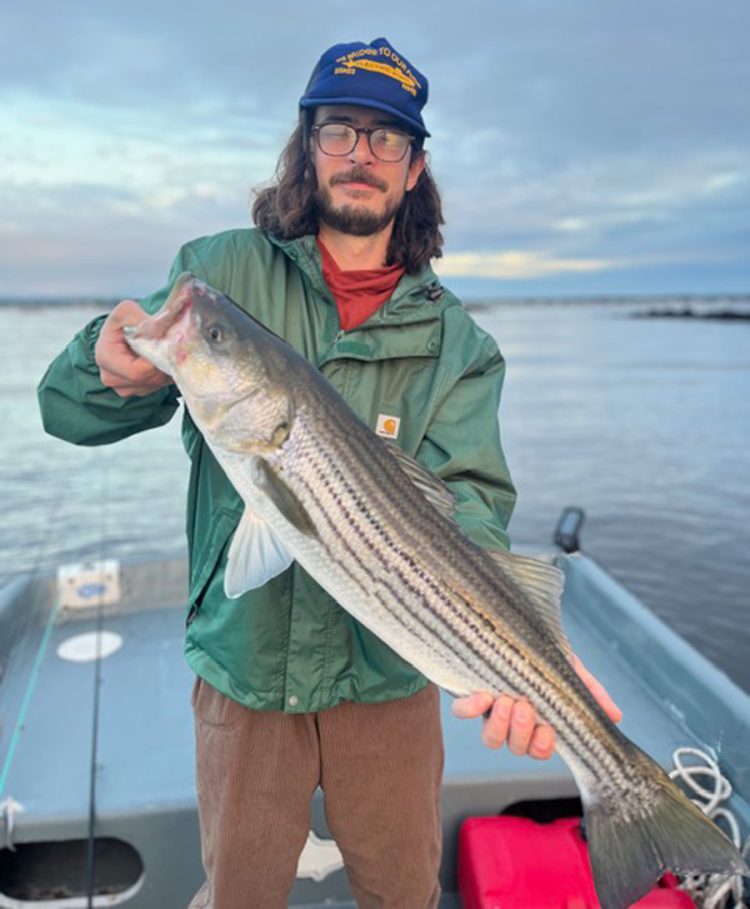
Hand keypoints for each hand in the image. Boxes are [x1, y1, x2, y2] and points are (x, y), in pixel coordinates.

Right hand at [95, 300, 171, 396]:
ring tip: (164, 352)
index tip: (167, 347)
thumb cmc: (123, 322)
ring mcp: (122, 388)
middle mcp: (110, 378)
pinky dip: (164, 376)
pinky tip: (160, 361)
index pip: (137, 372)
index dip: (156, 362)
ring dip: (165, 370)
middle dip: (163, 365)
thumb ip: (141, 320)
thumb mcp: (127, 312)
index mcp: (105, 358)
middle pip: (148, 379)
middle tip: (171, 349)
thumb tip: (160, 331)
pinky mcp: (134, 391)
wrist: (122, 333)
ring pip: (155, 385)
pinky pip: (156, 388)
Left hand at [451, 654, 621, 760]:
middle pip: (515, 747)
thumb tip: (615, 717)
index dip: (542, 747)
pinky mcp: (467, 693)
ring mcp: (489, 709)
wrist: (507, 621)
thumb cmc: (539, 650)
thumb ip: (588, 690)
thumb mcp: (567, 667)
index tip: (548, 731)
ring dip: (500, 726)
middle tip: (525, 707)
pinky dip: (470, 709)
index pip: (539, 748)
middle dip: (521, 732)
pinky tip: (482, 697)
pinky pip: (462, 711)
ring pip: (491, 738)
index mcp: (536, 718)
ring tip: (507, 701)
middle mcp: (511, 719)